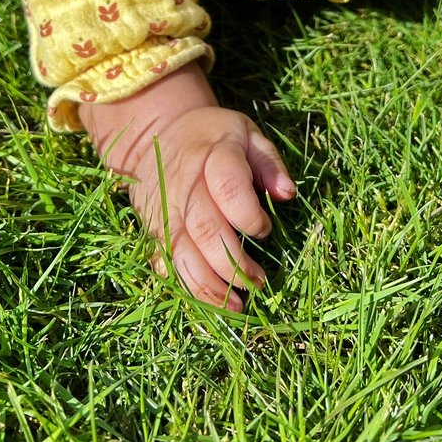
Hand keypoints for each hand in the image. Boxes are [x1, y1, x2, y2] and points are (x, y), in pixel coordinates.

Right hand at [79, 63, 295, 309]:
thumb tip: (288, 194)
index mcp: (212, 156)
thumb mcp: (245, 134)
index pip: (230, 190)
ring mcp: (165, 209)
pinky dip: (183, 285)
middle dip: (234, 264)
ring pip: (182, 253)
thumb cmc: (213, 137)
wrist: (156, 133)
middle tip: (259, 284)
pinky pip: (165, 261)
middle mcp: (185, 186)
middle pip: (206, 230)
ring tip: (236, 308)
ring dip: (208, 286)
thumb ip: (269, 163)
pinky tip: (205, 304)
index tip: (265, 229)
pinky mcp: (153, 228)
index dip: (250, 216)